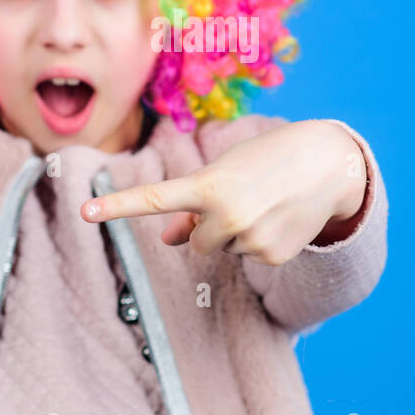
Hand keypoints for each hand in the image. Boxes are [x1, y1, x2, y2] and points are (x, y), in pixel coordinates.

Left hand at [79, 120, 367, 265]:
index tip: (84, 213)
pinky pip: (249, 256)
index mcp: (209, 186)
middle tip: (242, 198)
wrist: (329, 163)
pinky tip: (281, 218)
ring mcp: (251, 240)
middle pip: (194, 241)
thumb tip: (168, 240)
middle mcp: (227, 217)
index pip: (155, 199)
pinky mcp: (273, 257)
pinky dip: (261, 241)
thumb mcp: (226, 172)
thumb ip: (191, 206)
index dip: (117, 206)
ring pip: (223, 249)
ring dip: (237, 231)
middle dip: (209, 226)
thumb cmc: (268, 158)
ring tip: (266, 204)